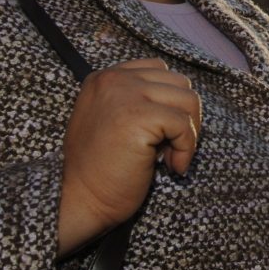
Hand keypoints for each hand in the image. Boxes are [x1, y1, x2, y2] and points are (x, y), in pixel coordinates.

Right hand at [56, 58, 201, 257]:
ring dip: (189, 133)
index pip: (160, 70)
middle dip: (184, 117)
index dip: (171, 102)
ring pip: (188, 101)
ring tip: (170, 158)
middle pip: (179, 83)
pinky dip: (187, 148)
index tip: (162, 132)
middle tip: (169, 148)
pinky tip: (172, 167)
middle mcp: (114, 79)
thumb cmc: (100, 168)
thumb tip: (184, 99)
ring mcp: (126, 95)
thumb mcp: (114, 120)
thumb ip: (139, 100)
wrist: (79, 200)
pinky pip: (185, 125)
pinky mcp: (139, 117)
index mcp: (105, 77)